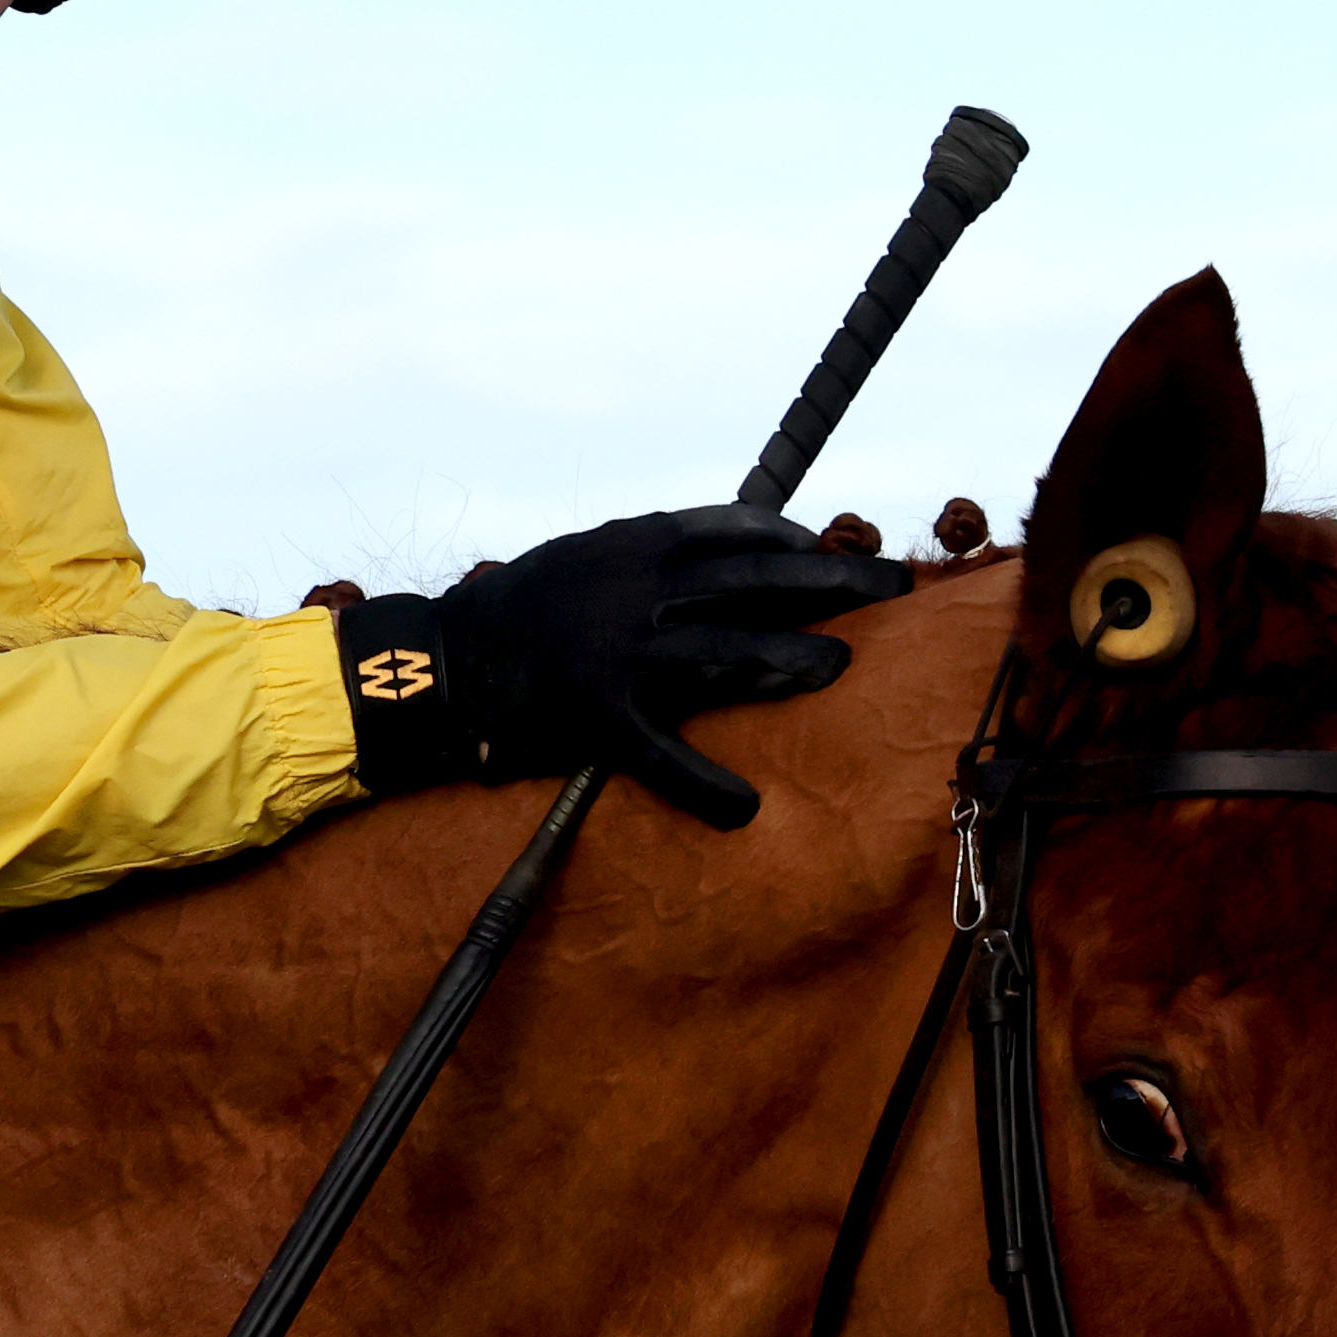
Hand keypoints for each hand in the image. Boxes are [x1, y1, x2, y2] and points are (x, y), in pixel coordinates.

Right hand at [334, 506, 918, 824]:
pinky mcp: (597, 715)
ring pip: (726, 651)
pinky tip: (745, 808)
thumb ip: (646, 555)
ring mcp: (619, 650)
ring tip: (843, 663)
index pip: (736, 528)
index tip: (833, 548)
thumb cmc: (514, 609)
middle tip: (894, 587)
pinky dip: (705, 786)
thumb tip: (717, 551)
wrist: (442, 661)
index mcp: (633, 543)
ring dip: (793, 657)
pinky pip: (661, 755)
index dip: (795, 539)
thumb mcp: (582, 556)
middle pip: (755, 579)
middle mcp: (633, 587)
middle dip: (833, 581)